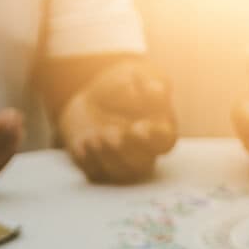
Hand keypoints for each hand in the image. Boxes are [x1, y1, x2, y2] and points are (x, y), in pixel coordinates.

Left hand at [58, 60, 177, 184]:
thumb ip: (149, 81)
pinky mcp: (99, 167)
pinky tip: (84, 142)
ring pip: (121, 173)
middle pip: (143, 163)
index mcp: (160, 129)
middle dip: (127, 150)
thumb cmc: (121, 87)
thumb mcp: (135, 75)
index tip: (138, 127)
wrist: (90, 99)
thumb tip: (157, 91)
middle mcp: (144, 152)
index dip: (153, 137)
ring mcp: (121, 162)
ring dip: (108, 157)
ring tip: (95, 136)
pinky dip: (90, 160)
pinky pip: (96, 174)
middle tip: (113, 133)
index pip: (164, 141)